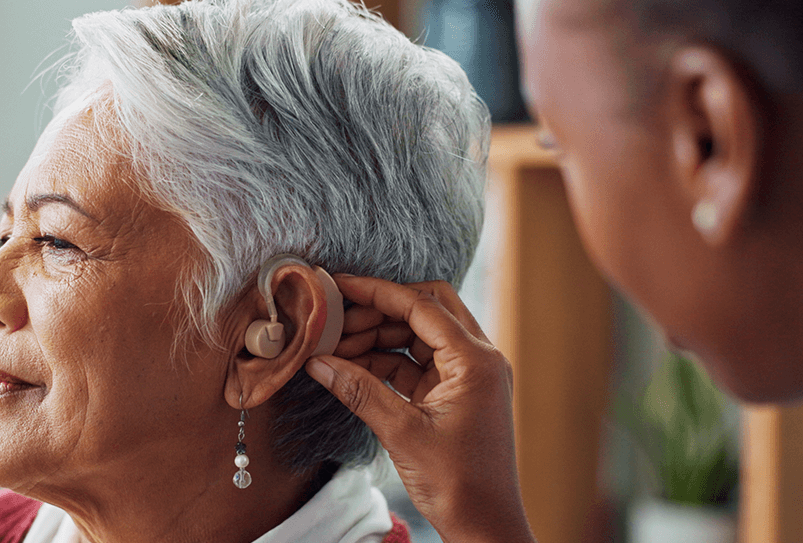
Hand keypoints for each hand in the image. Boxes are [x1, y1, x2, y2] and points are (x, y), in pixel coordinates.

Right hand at [304, 275, 534, 542]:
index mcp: (475, 360)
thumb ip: (359, 390)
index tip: (339, 283)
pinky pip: (418, 364)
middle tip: (335, 320)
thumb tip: (318, 362)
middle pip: (426, 310)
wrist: (484, 525)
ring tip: (336, 348)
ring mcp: (468, 377)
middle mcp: (478, 359)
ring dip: (380, 337)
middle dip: (379, 310)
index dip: (377, 292)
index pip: (422, 305)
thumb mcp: (401, 432)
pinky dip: (386, 362)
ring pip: (419, 336)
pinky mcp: (456, 395)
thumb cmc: (457, 483)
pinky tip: (352, 368)